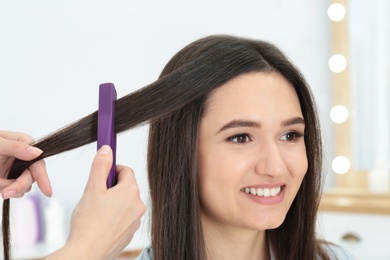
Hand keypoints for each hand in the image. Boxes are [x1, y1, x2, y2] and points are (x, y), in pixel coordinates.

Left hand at [0, 130, 51, 198]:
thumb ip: (17, 147)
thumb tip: (37, 152)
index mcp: (24, 143)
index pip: (38, 162)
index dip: (43, 177)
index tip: (47, 192)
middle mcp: (24, 157)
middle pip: (31, 177)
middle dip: (19, 185)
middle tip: (5, 193)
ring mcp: (17, 169)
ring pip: (23, 186)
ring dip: (10, 188)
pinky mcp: (10, 178)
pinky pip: (14, 190)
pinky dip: (5, 190)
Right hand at [45, 145, 145, 259]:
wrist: (87, 252)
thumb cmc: (89, 224)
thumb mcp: (92, 188)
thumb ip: (100, 166)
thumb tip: (106, 150)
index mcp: (130, 192)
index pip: (126, 170)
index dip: (112, 169)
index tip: (103, 172)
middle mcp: (138, 205)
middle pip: (126, 187)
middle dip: (112, 187)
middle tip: (96, 193)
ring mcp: (135, 221)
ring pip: (125, 203)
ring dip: (113, 202)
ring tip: (97, 210)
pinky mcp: (130, 232)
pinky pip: (124, 218)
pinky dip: (114, 216)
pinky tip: (101, 222)